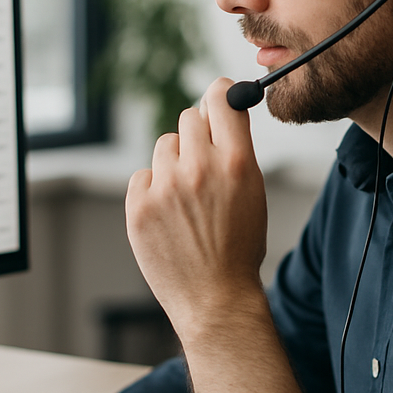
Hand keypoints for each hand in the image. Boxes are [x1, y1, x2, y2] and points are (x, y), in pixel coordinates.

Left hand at [126, 77, 267, 335]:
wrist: (215, 299)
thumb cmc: (238, 249)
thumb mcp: (253, 193)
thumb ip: (236, 151)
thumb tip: (218, 111)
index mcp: (237, 163)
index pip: (222, 98)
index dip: (220, 93)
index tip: (218, 96)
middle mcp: (200, 169)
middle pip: (188, 118)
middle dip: (196, 135)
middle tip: (202, 165)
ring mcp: (166, 187)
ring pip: (165, 146)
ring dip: (173, 163)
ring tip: (186, 200)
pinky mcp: (139, 207)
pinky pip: (142, 176)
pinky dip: (151, 190)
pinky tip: (167, 216)